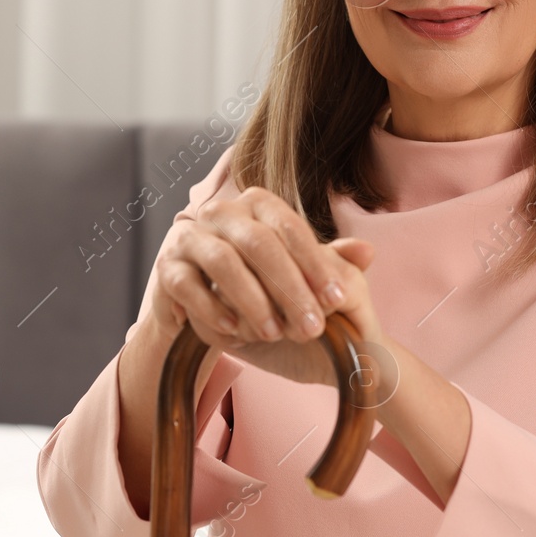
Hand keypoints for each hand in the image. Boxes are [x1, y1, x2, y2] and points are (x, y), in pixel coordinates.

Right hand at [145, 183, 382, 385]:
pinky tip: (235, 331)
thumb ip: (330, 262)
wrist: (203, 304)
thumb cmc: (259, 282)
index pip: (290, 228)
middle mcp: (221, 212)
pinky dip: (212, 308)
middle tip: (313, 327)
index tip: (337, 299)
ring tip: (274, 333)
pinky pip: (189, 285)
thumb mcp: (297, 274)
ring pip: (223, 261)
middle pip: (259, 243)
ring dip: (252, 300)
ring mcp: (190, 237)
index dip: (315, 263)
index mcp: (257, 203)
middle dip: (289, 288)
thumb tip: (368, 253)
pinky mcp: (167, 267)